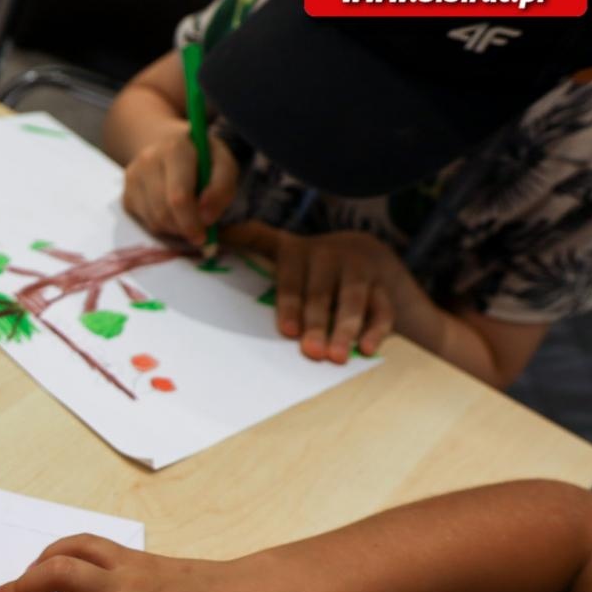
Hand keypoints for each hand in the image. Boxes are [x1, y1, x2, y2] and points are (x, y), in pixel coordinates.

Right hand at [122, 128, 237, 247]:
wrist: (169, 147)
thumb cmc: (202, 159)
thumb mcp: (223, 163)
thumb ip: (222, 188)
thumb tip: (206, 219)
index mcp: (175, 148)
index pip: (178, 196)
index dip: (192, 220)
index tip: (205, 234)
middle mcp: (148, 160)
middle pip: (164, 212)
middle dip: (184, 228)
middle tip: (199, 235)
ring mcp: (133, 178)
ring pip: (155, 221)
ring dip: (176, 228)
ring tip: (189, 219)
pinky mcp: (126, 195)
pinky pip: (146, 223)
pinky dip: (164, 226)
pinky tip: (174, 213)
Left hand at [222, 223, 405, 362]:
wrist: (362, 252)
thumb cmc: (306, 262)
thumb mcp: (280, 246)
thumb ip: (249, 240)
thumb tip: (209, 234)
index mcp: (296, 250)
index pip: (289, 277)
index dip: (289, 303)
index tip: (287, 331)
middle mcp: (329, 255)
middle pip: (321, 294)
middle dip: (316, 324)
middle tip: (311, 352)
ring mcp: (358, 269)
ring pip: (352, 300)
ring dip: (345, 329)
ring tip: (336, 357)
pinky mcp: (382, 285)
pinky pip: (382, 308)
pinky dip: (375, 329)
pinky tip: (366, 350)